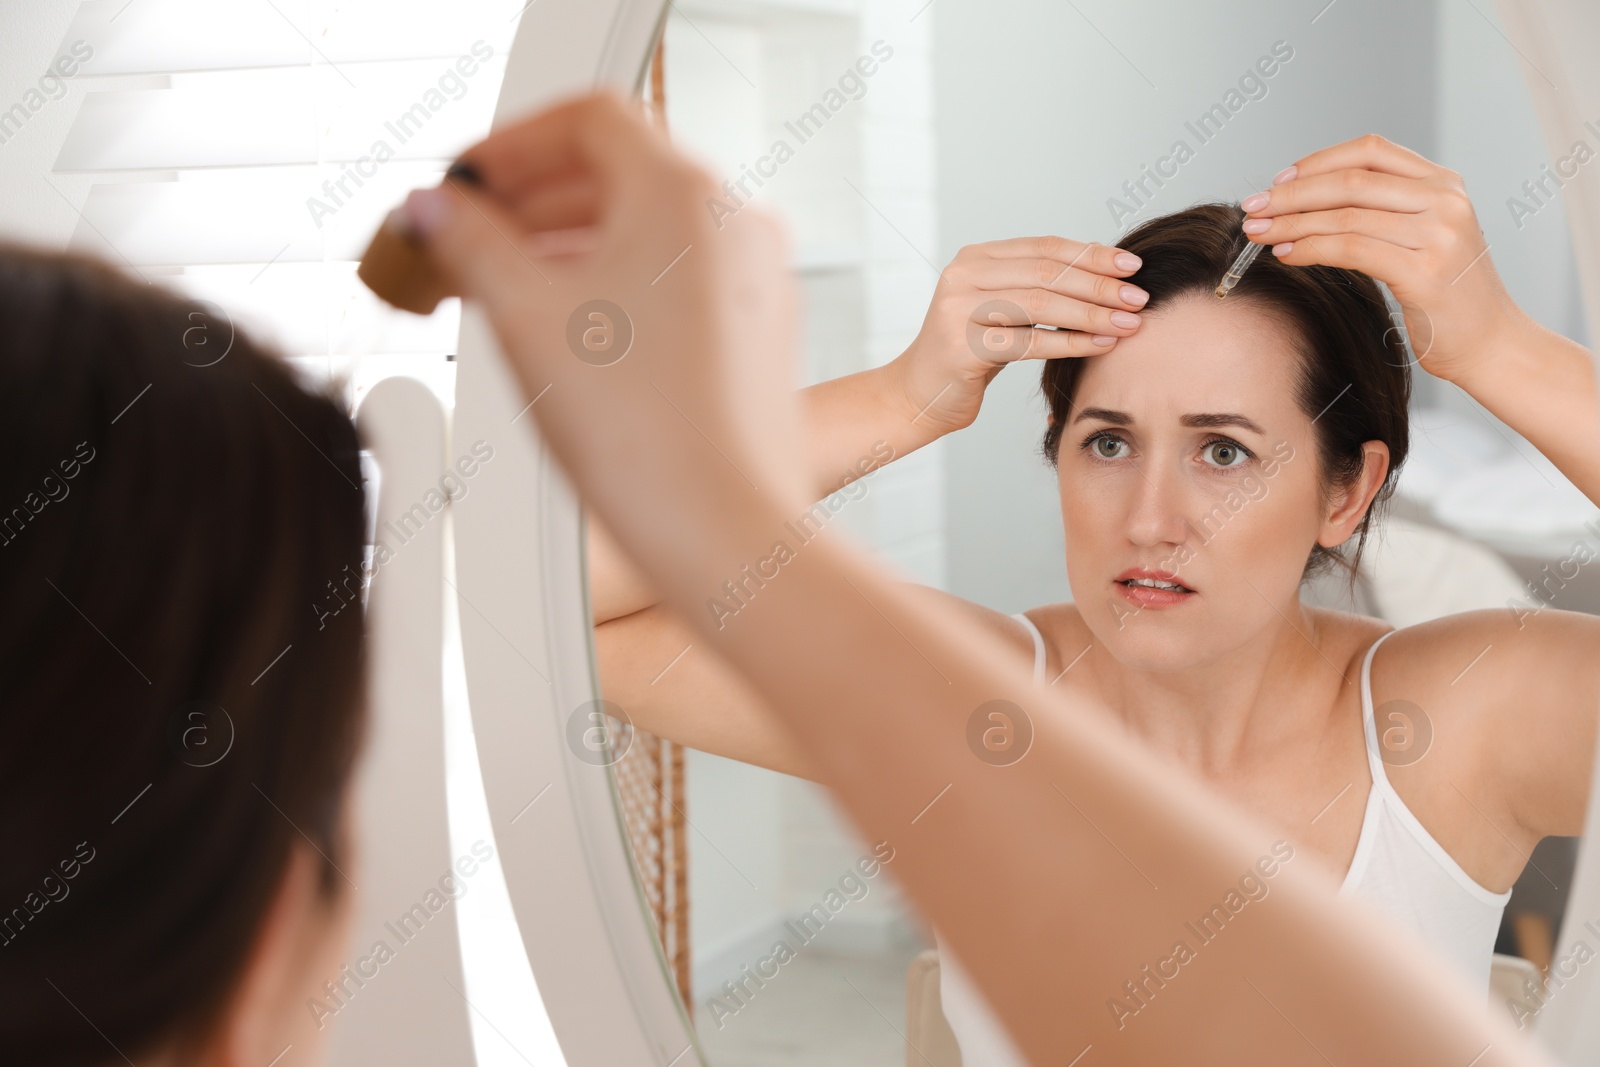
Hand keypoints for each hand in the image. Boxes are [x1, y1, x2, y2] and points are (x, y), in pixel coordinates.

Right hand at [400, 93, 810, 555]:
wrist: (724, 531)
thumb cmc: (645, 437)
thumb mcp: (524, 320)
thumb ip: (469, 244)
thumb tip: (434, 211)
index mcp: (686, 194)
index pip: (587, 118)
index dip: (509, 145)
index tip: (464, 184)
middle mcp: (735, 222)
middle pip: (617, 171)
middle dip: (529, 201)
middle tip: (465, 239)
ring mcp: (756, 277)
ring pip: (648, 228)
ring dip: (567, 242)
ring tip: (503, 287)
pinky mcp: (759, 330)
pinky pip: (679, 276)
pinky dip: (617, 282)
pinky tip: (569, 327)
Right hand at [886, 237, 1148, 437]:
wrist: (918, 394)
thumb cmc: (969, 353)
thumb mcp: (1000, 310)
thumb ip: (1036, 287)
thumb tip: (1104, 272)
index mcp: (975, 258)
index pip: (1044, 247)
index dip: (1091, 254)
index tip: (1131, 266)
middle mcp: (963, 275)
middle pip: (1046, 273)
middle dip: (1099, 284)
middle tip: (1139, 297)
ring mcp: (958, 309)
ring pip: (1040, 305)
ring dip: (1092, 313)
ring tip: (1129, 322)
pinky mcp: (962, 346)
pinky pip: (1030, 342)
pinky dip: (1072, 342)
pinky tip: (1102, 344)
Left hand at [1240, 133, 1523, 384]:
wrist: (1493, 344)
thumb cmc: (1448, 297)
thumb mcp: (1425, 238)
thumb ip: (1385, 212)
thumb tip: (1311, 202)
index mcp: (1444, 184)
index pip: (1371, 151)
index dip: (1318, 161)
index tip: (1278, 180)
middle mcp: (1445, 201)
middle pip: (1351, 181)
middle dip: (1292, 194)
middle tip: (1252, 208)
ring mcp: (1439, 235)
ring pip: (1346, 215)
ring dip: (1293, 223)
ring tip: (1260, 234)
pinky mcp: (1425, 273)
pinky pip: (1352, 249)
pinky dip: (1312, 249)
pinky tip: (1287, 255)